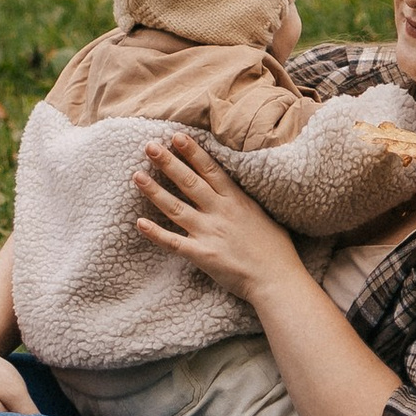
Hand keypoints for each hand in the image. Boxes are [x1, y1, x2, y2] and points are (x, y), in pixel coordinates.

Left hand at [134, 129, 301, 308]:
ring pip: (176, 207)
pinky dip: (156, 234)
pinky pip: (174, 243)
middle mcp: (220, 211)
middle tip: (149, 146)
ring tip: (137, 176)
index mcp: (236, 200)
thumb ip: (243, 199)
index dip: (192, 152)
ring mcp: (210, 233)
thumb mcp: (261, 213)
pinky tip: (139, 224)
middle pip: (189, 182)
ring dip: (155, 191)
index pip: (210, 169)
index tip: (176, 136)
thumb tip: (234, 188)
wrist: (277, 279)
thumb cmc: (276, 249)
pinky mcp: (202, 255)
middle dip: (168, 162)